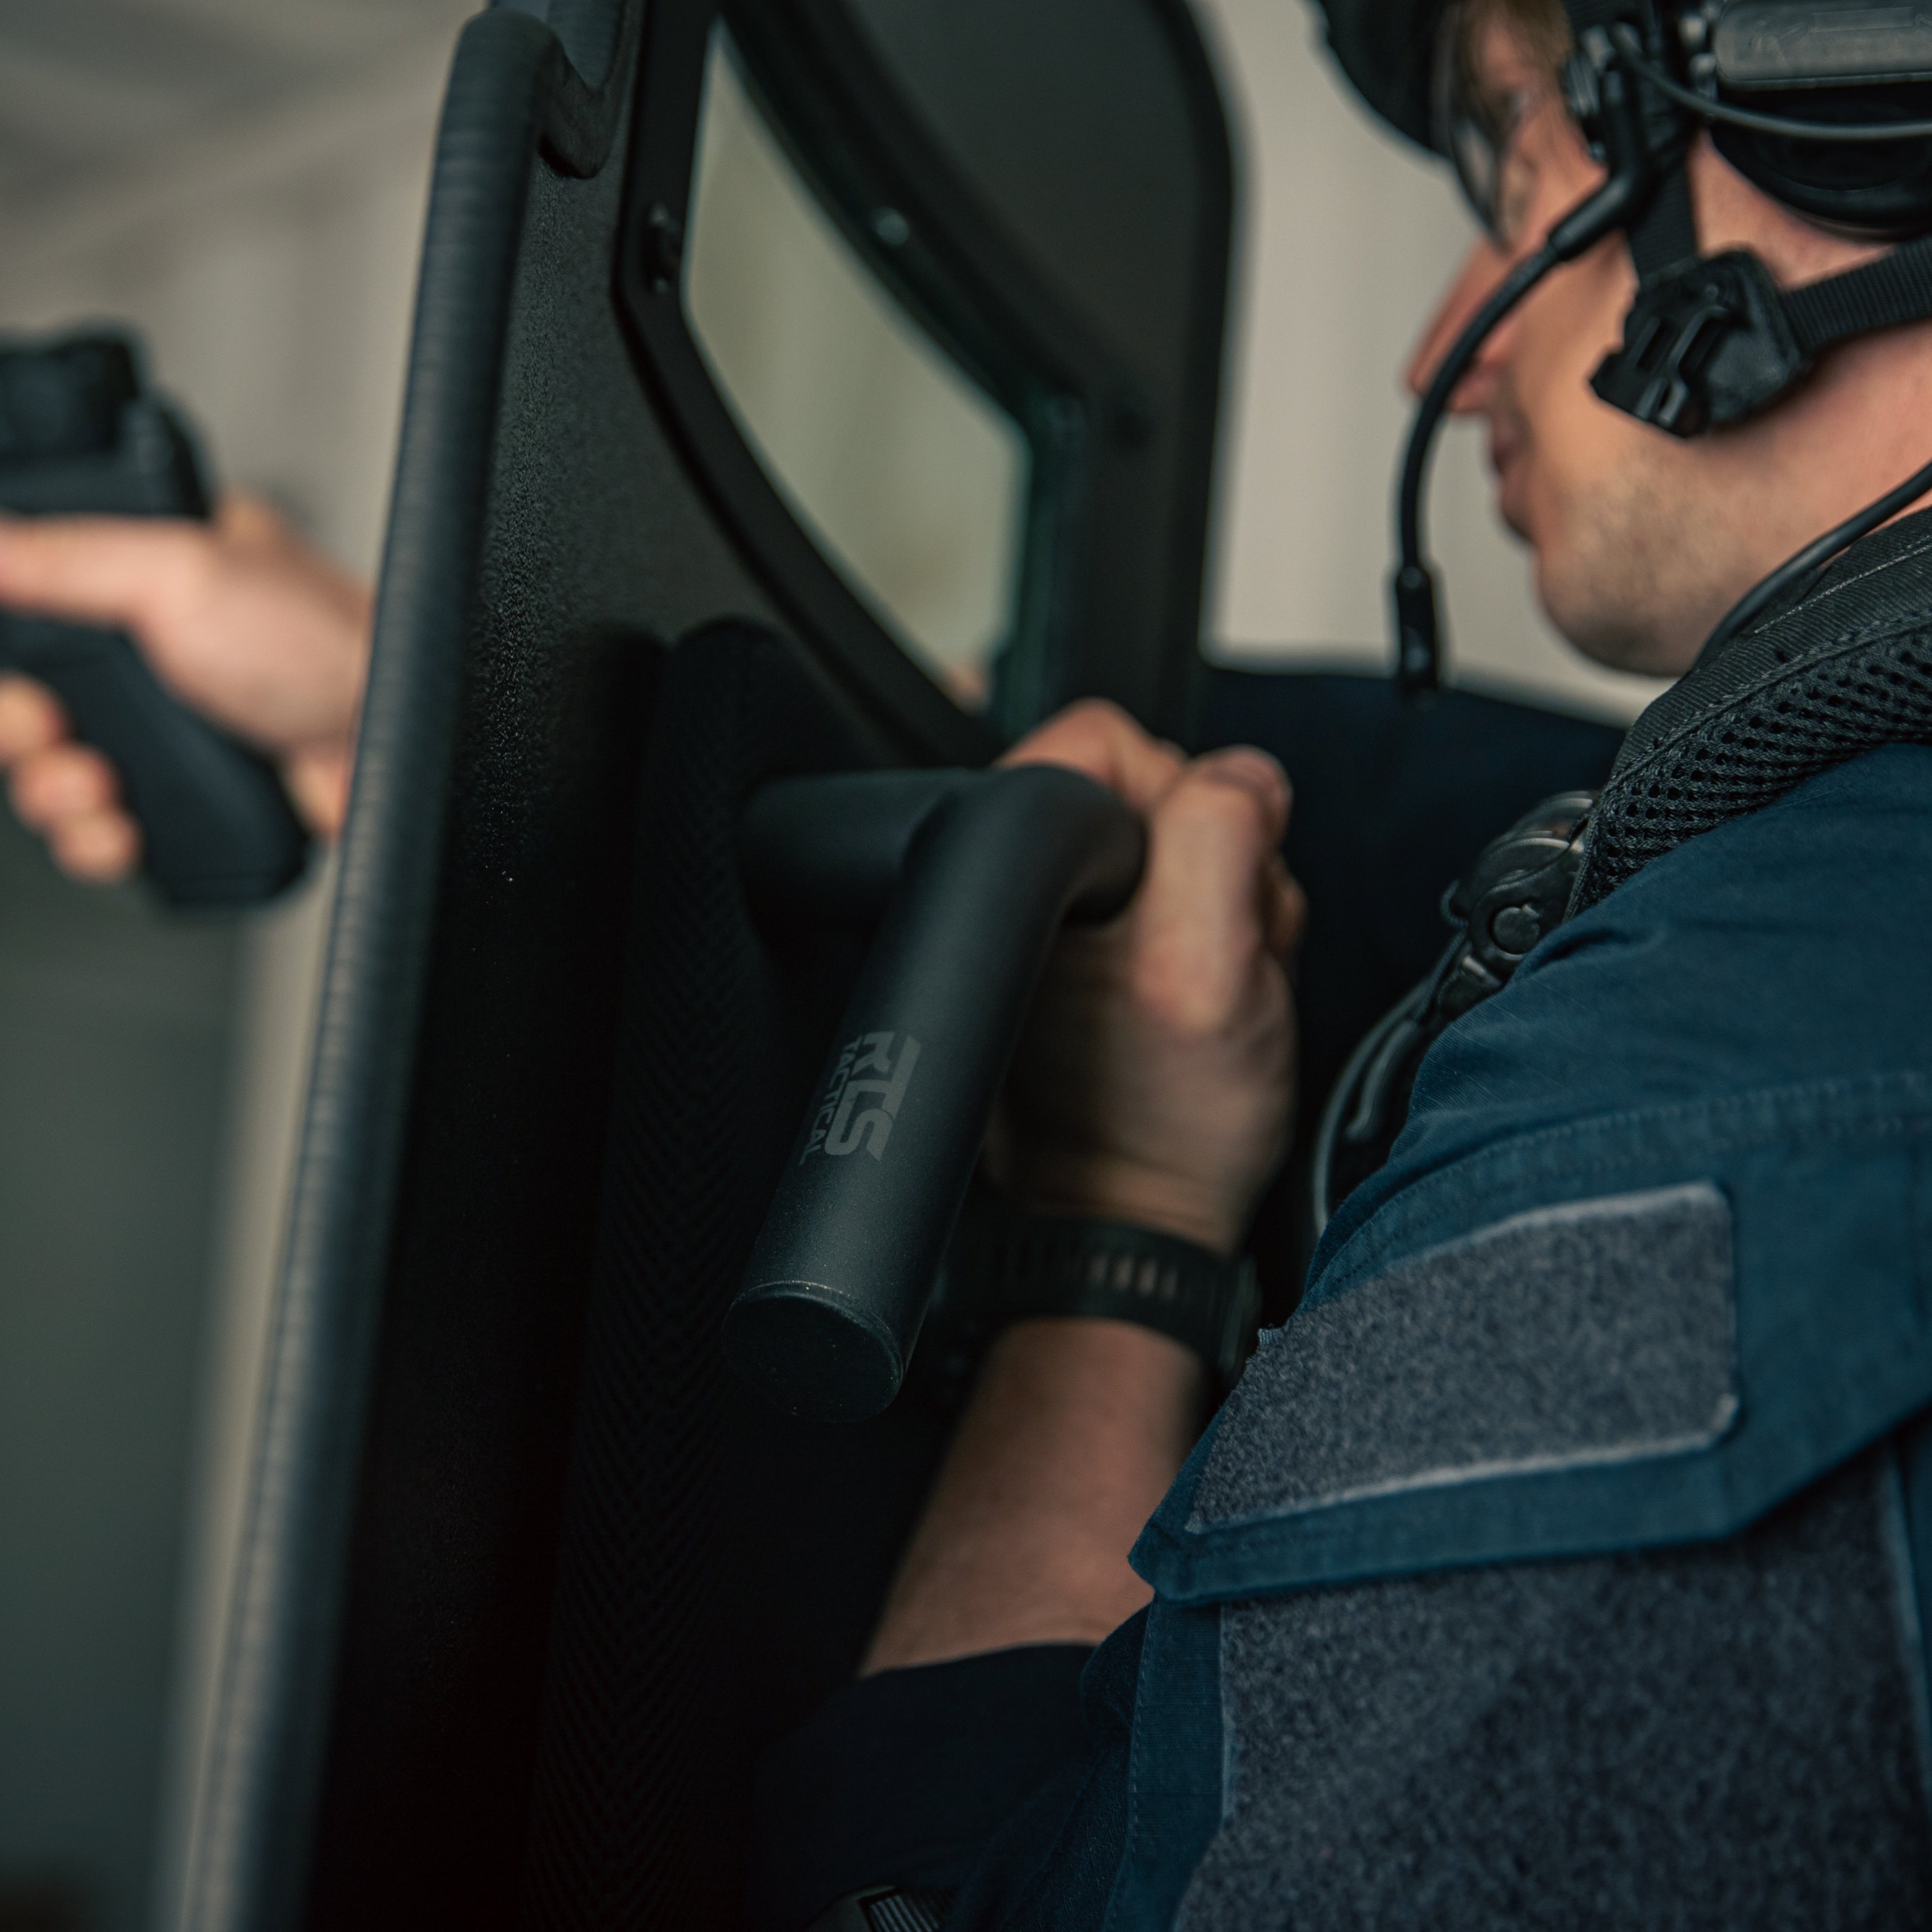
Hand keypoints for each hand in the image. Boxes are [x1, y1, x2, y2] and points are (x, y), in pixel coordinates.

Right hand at [0, 492, 371, 882]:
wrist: (389, 744)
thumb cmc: (323, 644)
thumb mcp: (180, 572)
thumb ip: (65, 556)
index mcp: (141, 568)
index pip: (29, 601)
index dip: (11, 646)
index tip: (20, 680)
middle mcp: (148, 650)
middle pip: (26, 698)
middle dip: (20, 731)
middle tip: (48, 734)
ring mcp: (166, 728)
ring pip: (55, 769)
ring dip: (54, 791)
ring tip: (93, 789)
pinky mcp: (184, 795)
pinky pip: (104, 827)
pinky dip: (97, 839)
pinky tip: (119, 831)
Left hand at [989, 700, 1304, 1256]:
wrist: (1137, 1217)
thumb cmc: (1160, 1121)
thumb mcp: (1211, 967)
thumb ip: (1220, 837)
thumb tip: (1241, 773)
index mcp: (1021, 868)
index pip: (1109, 740)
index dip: (1184, 797)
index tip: (1203, 883)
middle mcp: (1030, 885)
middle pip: (1160, 791)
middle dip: (1221, 864)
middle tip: (1219, 951)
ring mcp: (1070, 921)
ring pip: (1188, 849)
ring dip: (1233, 908)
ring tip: (1217, 989)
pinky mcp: (1102, 955)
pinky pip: (1189, 903)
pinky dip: (1223, 942)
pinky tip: (1213, 997)